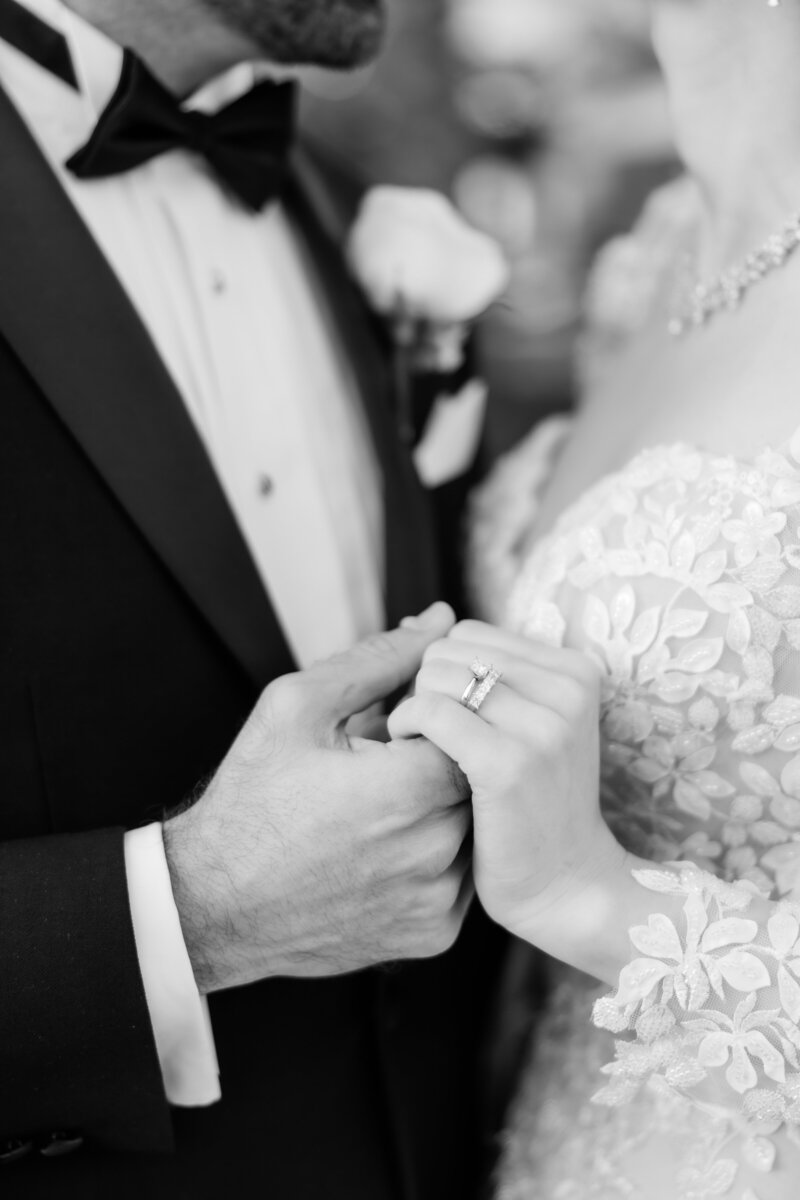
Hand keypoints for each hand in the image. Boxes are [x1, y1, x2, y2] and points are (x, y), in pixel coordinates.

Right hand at [164, 604, 472, 993]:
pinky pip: (460, 879)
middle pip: (477, 777)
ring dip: (441, 809)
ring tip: (380, 810)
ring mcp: (437, 898)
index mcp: (411, 786)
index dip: (435, 719)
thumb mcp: (299, 706)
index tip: (394, 728)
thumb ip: (381, 658)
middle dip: (439, 761)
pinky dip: (434, 857)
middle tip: (383, 768)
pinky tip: (383, 851)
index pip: (470, 726)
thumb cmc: (252, 798)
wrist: (213, 903)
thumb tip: (442, 620)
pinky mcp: (433, 935)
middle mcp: (436, 848)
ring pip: (474, 828)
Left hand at [388, 621, 623, 944]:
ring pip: (436, 676)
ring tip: (422, 749)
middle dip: (423, 689)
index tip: (446, 719)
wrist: (566, 887)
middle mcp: (567, 687)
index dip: (441, 674)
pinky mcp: (509, 762)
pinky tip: (411, 757)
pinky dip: (407, 729)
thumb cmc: (530, 806)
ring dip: (412, 710)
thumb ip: (483, 671)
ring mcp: (543, 725)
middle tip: (429, 739)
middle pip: (448, 651)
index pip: (469, 635)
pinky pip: (430, 712)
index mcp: (575, 670)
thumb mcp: (525, 725)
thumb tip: (421, 618)